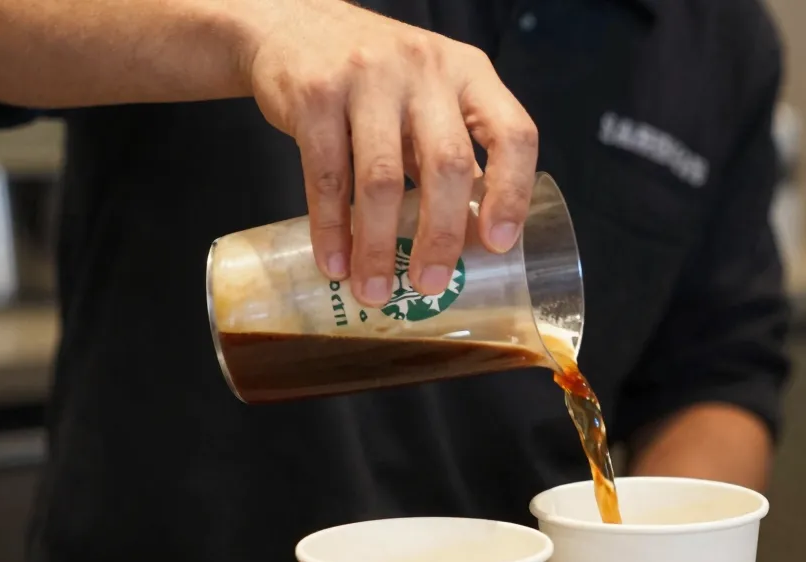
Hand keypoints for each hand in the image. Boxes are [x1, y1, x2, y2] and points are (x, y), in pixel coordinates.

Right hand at [247, 0, 537, 304]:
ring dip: (377, 246)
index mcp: (469, 74)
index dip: (511, 192)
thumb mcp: (428, 97)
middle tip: (430, 285)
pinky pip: (327, 176)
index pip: (512, 133)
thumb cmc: (375, 80)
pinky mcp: (315, 93)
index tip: (499, 244)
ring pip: (382, 179)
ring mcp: (368, 77)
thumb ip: (450, 155)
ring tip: (374, 290)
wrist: (293, 25)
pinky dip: (331, 228)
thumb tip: (467, 243)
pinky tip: (335, 263)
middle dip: (440, 236)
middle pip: (446, 165)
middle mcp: (426, 69)